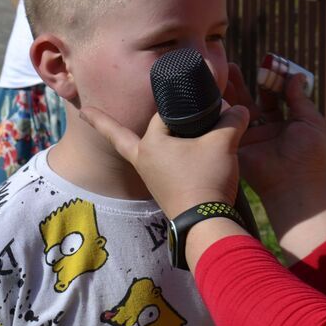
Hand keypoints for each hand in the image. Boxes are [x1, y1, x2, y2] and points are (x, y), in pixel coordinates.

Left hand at [79, 105, 249, 219]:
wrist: (205, 224)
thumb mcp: (224, 142)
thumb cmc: (207, 179)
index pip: (162, 113)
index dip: (178, 104)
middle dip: (106, 123)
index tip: (191, 101)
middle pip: (126, 134)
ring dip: (132, 141)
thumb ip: (232, 119)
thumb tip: (239, 109)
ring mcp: (150, 178)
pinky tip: (163, 159)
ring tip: (101, 128)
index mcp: (151, 144)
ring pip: (140, 151)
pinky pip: (154, 168)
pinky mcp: (162, 191)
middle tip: (86, 112)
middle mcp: (143, 160)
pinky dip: (154, 159)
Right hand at [224, 64, 325, 204]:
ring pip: (240, 108)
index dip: (272, 80)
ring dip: (232, 90)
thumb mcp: (312, 122)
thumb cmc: (310, 156)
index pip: (278, 97)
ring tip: (223, 71)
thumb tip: (296, 75)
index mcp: (289, 124)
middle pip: (255, 100)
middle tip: (235, 65)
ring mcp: (252, 137)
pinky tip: (217, 89)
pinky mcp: (239, 145)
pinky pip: (229, 124)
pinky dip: (223, 107)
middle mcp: (268, 129)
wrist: (294, 186)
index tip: (267, 63)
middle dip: (246, 82)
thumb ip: (301, 99)